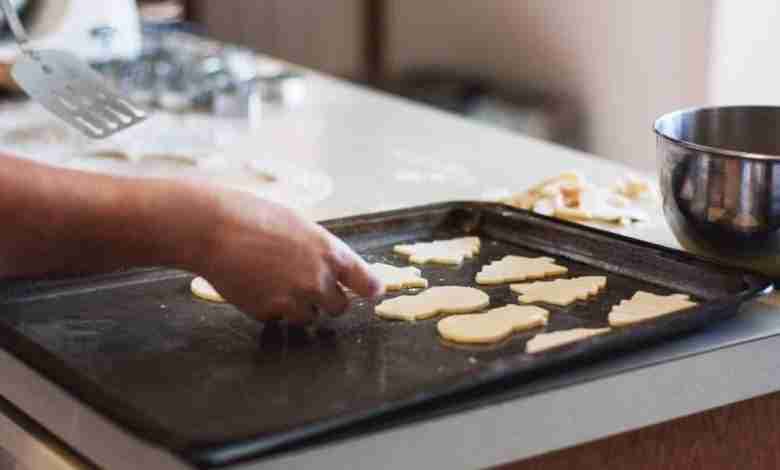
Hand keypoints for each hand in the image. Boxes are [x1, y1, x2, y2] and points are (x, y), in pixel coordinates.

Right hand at [194, 189, 383, 323]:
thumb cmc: (253, 216)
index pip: (366, 281)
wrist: (214, 229)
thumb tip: (329, 267)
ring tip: (276, 283)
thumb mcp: (298, 225)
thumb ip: (318, 250)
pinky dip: (271, 309)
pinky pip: (279, 319)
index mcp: (330, 252)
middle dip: (327, 301)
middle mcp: (318, 279)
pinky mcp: (269, 313)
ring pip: (310, 318)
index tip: (373, 293)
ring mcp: (294, 299)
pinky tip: (256, 286)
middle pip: (339, 308)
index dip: (371, 289)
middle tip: (309, 288)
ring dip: (300, 308)